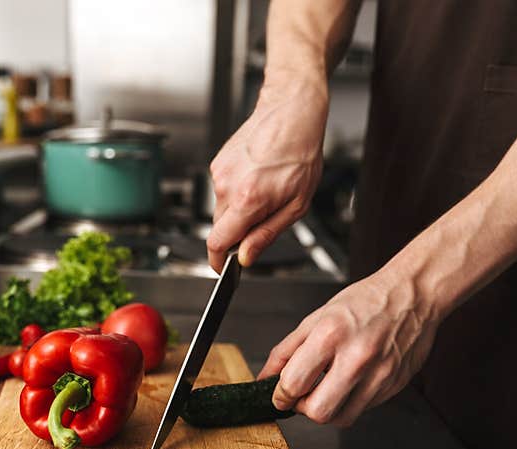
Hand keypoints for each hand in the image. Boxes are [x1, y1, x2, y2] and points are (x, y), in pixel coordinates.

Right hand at [207, 74, 327, 271]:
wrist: (291, 112)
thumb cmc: (300, 154)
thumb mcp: (296, 205)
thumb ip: (266, 234)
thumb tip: (246, 256)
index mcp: (247, 200)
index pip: (217, 243)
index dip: (218, 261)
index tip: (223, 268)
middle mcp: (226, 186)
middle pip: (220, 227)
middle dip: (237, 232)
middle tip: (264, 218)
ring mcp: (220, 172)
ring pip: (222, 208)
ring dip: (240, 209)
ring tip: (266, 189)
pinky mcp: (218, 162)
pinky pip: (224, 190)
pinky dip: (237, 191)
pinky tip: (257, 176)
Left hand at [258, 272, 438, 426]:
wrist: (413, 295)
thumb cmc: (365, 303)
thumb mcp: (317, 318)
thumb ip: (287, 351)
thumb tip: (265, 378)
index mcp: (331, 335)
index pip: (294, 383)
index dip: (280, 395)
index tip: (280, 395)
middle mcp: (357, 357)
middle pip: (318, 412)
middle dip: (303, 408)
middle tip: (303, 395)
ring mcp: (379, 375)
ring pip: (341, 418)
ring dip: (327, 409)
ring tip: (327, 389)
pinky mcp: (394, 386)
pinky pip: (363, 410)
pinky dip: (350, 402)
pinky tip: (351, 381)